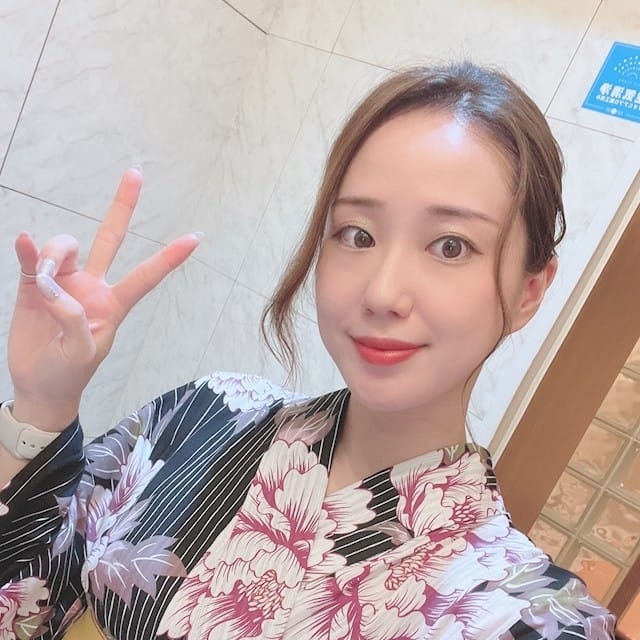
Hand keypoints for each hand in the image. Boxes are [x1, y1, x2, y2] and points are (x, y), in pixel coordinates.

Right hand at [7, 169, 201, 430]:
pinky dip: (28, 250)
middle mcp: (91, 286)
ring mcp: (63, 282)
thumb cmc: (69, 373)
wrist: (39, 386)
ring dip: (53, 256)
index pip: (146, 275)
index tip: (196, 237)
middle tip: (136, 173)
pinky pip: (31, 259)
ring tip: (43, 285)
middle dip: (123, 207)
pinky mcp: (33, 285)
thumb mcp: (82, 353)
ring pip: (64, 247)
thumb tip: (55, 287)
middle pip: (110, 238)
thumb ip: (75, 319)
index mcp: (114, 304)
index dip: (170, 257)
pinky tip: (23, 243)